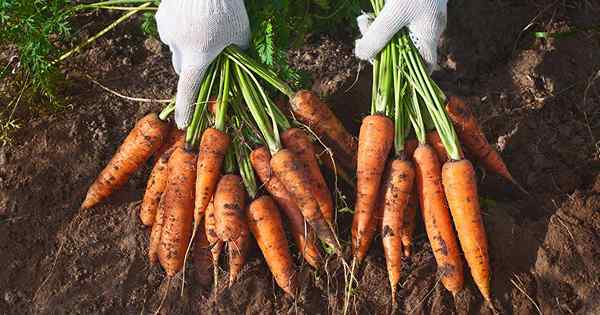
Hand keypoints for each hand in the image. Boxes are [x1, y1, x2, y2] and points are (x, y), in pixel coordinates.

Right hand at [156, 0, 249, 128]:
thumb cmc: (228, 8)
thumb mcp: (241, 34)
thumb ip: (236, 52)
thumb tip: (233, 61)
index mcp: (198, 58)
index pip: (189, 90)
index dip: (185, 108)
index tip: (181, 124)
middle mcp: (178, 49)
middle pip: (182, 69)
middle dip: (191, 68)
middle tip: (207, 57)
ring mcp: (167, 33)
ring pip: (176, 48)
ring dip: (188, 45)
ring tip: (204, 26)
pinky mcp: (162, 18)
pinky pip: (171, 30)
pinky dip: (181, 28)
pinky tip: (193, 16)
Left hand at [355, 0, 446, 71]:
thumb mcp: (393, 15)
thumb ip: (377, 37)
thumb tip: (361, 56)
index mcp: (429, 34)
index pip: (426, 66)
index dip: (409, 75)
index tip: (386, 72)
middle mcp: (428, 27)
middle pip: (403, 49)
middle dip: (381, 46)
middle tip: (363, 38)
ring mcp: (421, 15)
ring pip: (395, 33)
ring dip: (376, 31)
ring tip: (364, 22)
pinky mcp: (412, 3)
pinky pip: (393, 19)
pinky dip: (380, 18)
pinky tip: (367, 17)